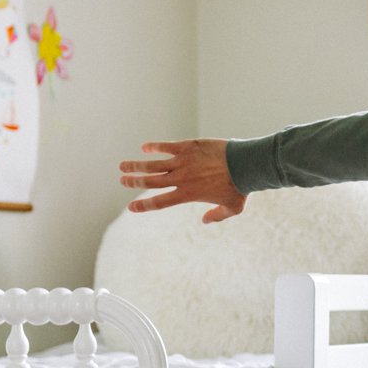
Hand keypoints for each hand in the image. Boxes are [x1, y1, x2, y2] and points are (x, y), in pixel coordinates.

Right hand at [118, 139, 246, 223]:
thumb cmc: (240, 188)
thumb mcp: (232, 208)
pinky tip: (145, 148)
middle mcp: (181, 179)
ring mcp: (183, 162)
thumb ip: (216, 216)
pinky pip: (166, 146)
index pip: (160, 202)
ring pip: (153, 164)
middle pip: (150, 181)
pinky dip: (154, 147)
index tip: (131, 207)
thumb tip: (204, 221)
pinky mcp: (187, 147)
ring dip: (136, 165)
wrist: (246, 164)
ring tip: (122, 166)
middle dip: (133, 181)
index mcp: (188, 194)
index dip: (143, 205)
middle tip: (122, 180)